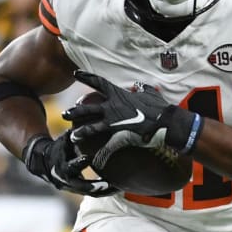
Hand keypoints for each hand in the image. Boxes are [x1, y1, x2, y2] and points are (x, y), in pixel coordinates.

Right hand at [23, 131, 117, 196]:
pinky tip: (116, 189)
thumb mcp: (63, 141)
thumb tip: (82, 123)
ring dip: (102, 191)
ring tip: (117, 188)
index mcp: (61, 166)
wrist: (45, 163)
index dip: (78, 162)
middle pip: (80, 186)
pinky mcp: (78, 190)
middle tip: (108, 184)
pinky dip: (103, 192)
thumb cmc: (59, 147)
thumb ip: (72, 135)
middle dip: (93, 185)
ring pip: (88, 192)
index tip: (88, 158)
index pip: (70, 166)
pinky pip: (92, 194)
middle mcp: (65, 180)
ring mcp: (72, 187)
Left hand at [63, 71, 202, 165]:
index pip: (98, 82)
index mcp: (119, 94)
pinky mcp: (119, 134)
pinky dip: (101, 152)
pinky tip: (94, 158)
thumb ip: (142, 88)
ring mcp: (114, 120)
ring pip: (92, 125)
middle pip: (88, 107)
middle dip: (76, 111)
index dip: (86, 76)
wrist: (167, 121)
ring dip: (81, 131)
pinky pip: (106, 144)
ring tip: (72, 135)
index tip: (75, 73)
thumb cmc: (160, 106)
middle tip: (65, 114)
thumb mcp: (150, 93)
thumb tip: (139, 85)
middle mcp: (113, 106)